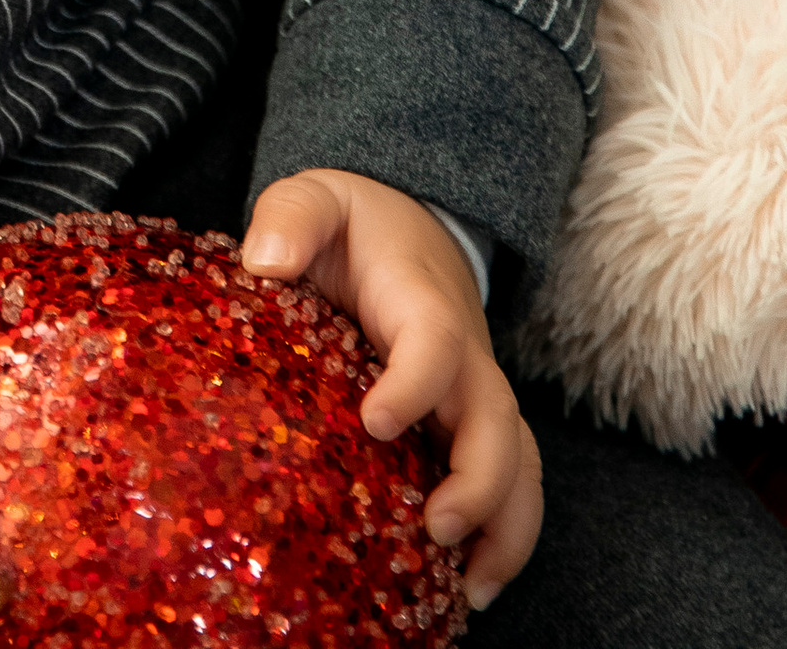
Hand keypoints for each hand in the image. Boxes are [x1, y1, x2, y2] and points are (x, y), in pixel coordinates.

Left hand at [242, 169, 539, 606]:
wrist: (412, 226)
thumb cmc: (355, 223)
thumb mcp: (317, 197)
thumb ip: (291, 217)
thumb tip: (266, 263)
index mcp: (421, 300)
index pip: (435, 341)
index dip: (415, 383)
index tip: (376, 422)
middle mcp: (466, 354)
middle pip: (498, 419)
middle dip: (479, 481)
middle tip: (434, 528)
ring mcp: (476, 394)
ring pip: (521, 462)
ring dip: (506, 526)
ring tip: (470, 589)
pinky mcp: (473, 426)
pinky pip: (512, 481)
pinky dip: (505, 534)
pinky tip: (472, 584)